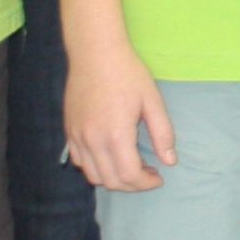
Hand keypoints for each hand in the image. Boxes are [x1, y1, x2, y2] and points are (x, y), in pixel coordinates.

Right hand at [63, 39, 174, 191]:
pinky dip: (95, 168)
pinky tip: (110, 156)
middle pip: (111, 181)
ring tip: (131, 167)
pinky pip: (79, 161)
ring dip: (113, 179)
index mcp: (115, 134)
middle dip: (133, 185)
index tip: (159, 177)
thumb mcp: (152, 101)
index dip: (146, 183)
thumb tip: (170, 161)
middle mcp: (92, 141)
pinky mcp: (69, 131)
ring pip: (93, 176)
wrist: (95, 53)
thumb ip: (162, 133)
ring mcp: (77, 137)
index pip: (129, 176)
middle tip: (148, 174)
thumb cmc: (128, 73)